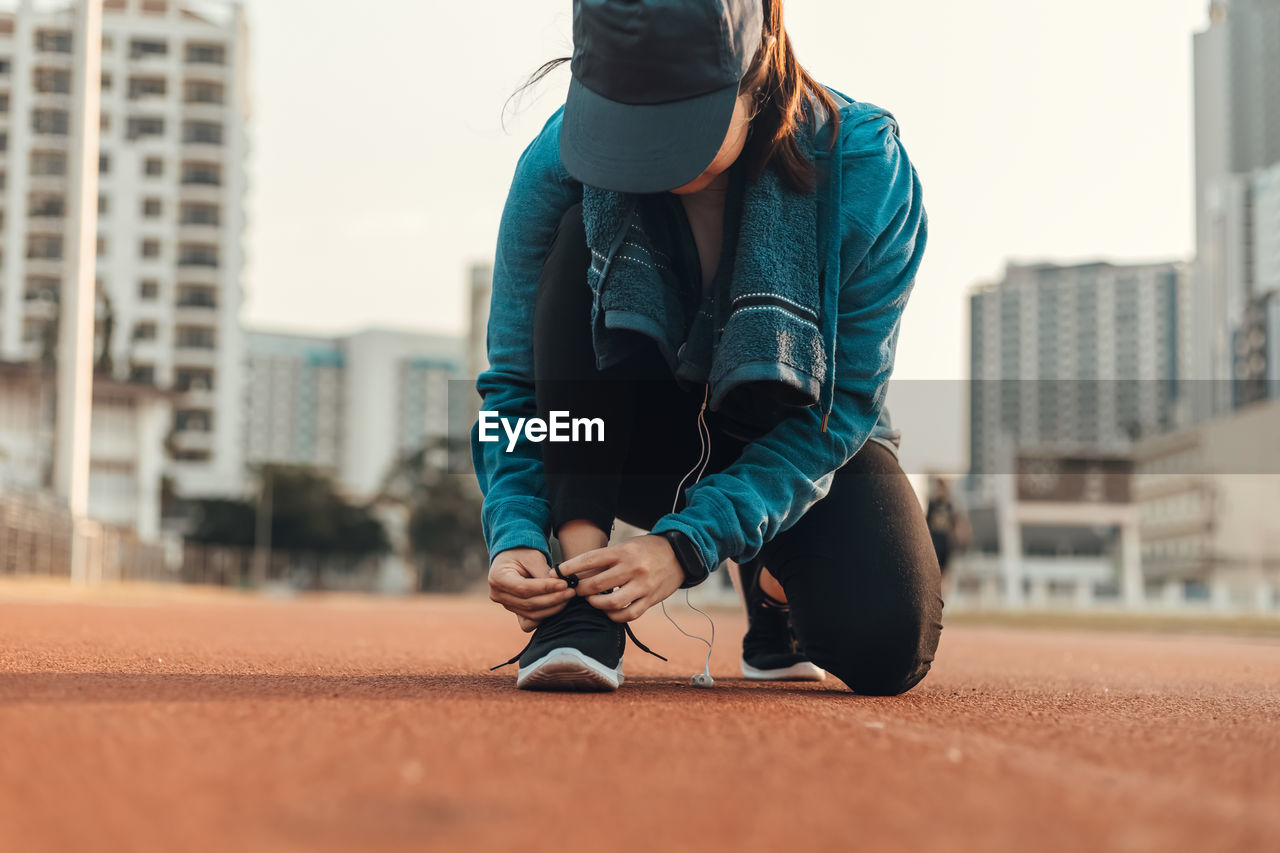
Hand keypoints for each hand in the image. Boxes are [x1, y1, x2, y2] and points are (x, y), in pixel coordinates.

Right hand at [488, 547, 574, 631]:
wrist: (513, 556)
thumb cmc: (522, 552)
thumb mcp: (532, 556)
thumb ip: (543, 572)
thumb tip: (560, 587)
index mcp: (497, 577)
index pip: (524, 588)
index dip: (545, 588)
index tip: (564, 584)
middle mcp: (497, 594)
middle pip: (528, 603)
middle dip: (553, 599)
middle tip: (571, 592)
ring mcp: (505, 605)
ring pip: (531, 614)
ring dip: (552, 608)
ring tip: (568, 597)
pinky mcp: (514, 611)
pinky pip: (529, 621)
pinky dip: (544, 616)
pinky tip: (558, 606)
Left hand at [555, 535, 684, 622]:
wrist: (679, 555)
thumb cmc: (646, 550)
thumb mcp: (626, 546)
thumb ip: (605, 560)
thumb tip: (577, 573)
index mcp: (624, 551)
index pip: (590, 560)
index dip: (570, 568)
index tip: (557, 573)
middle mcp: (632, 568)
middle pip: (596, 584)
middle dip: (580, 589)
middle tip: (573, 590)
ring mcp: (642, 586)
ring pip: (611, 603)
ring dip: (595, 604)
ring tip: (590, 600)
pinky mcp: (650, 600)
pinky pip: (628, 614)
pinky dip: (614, 615)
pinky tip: (607, 611)